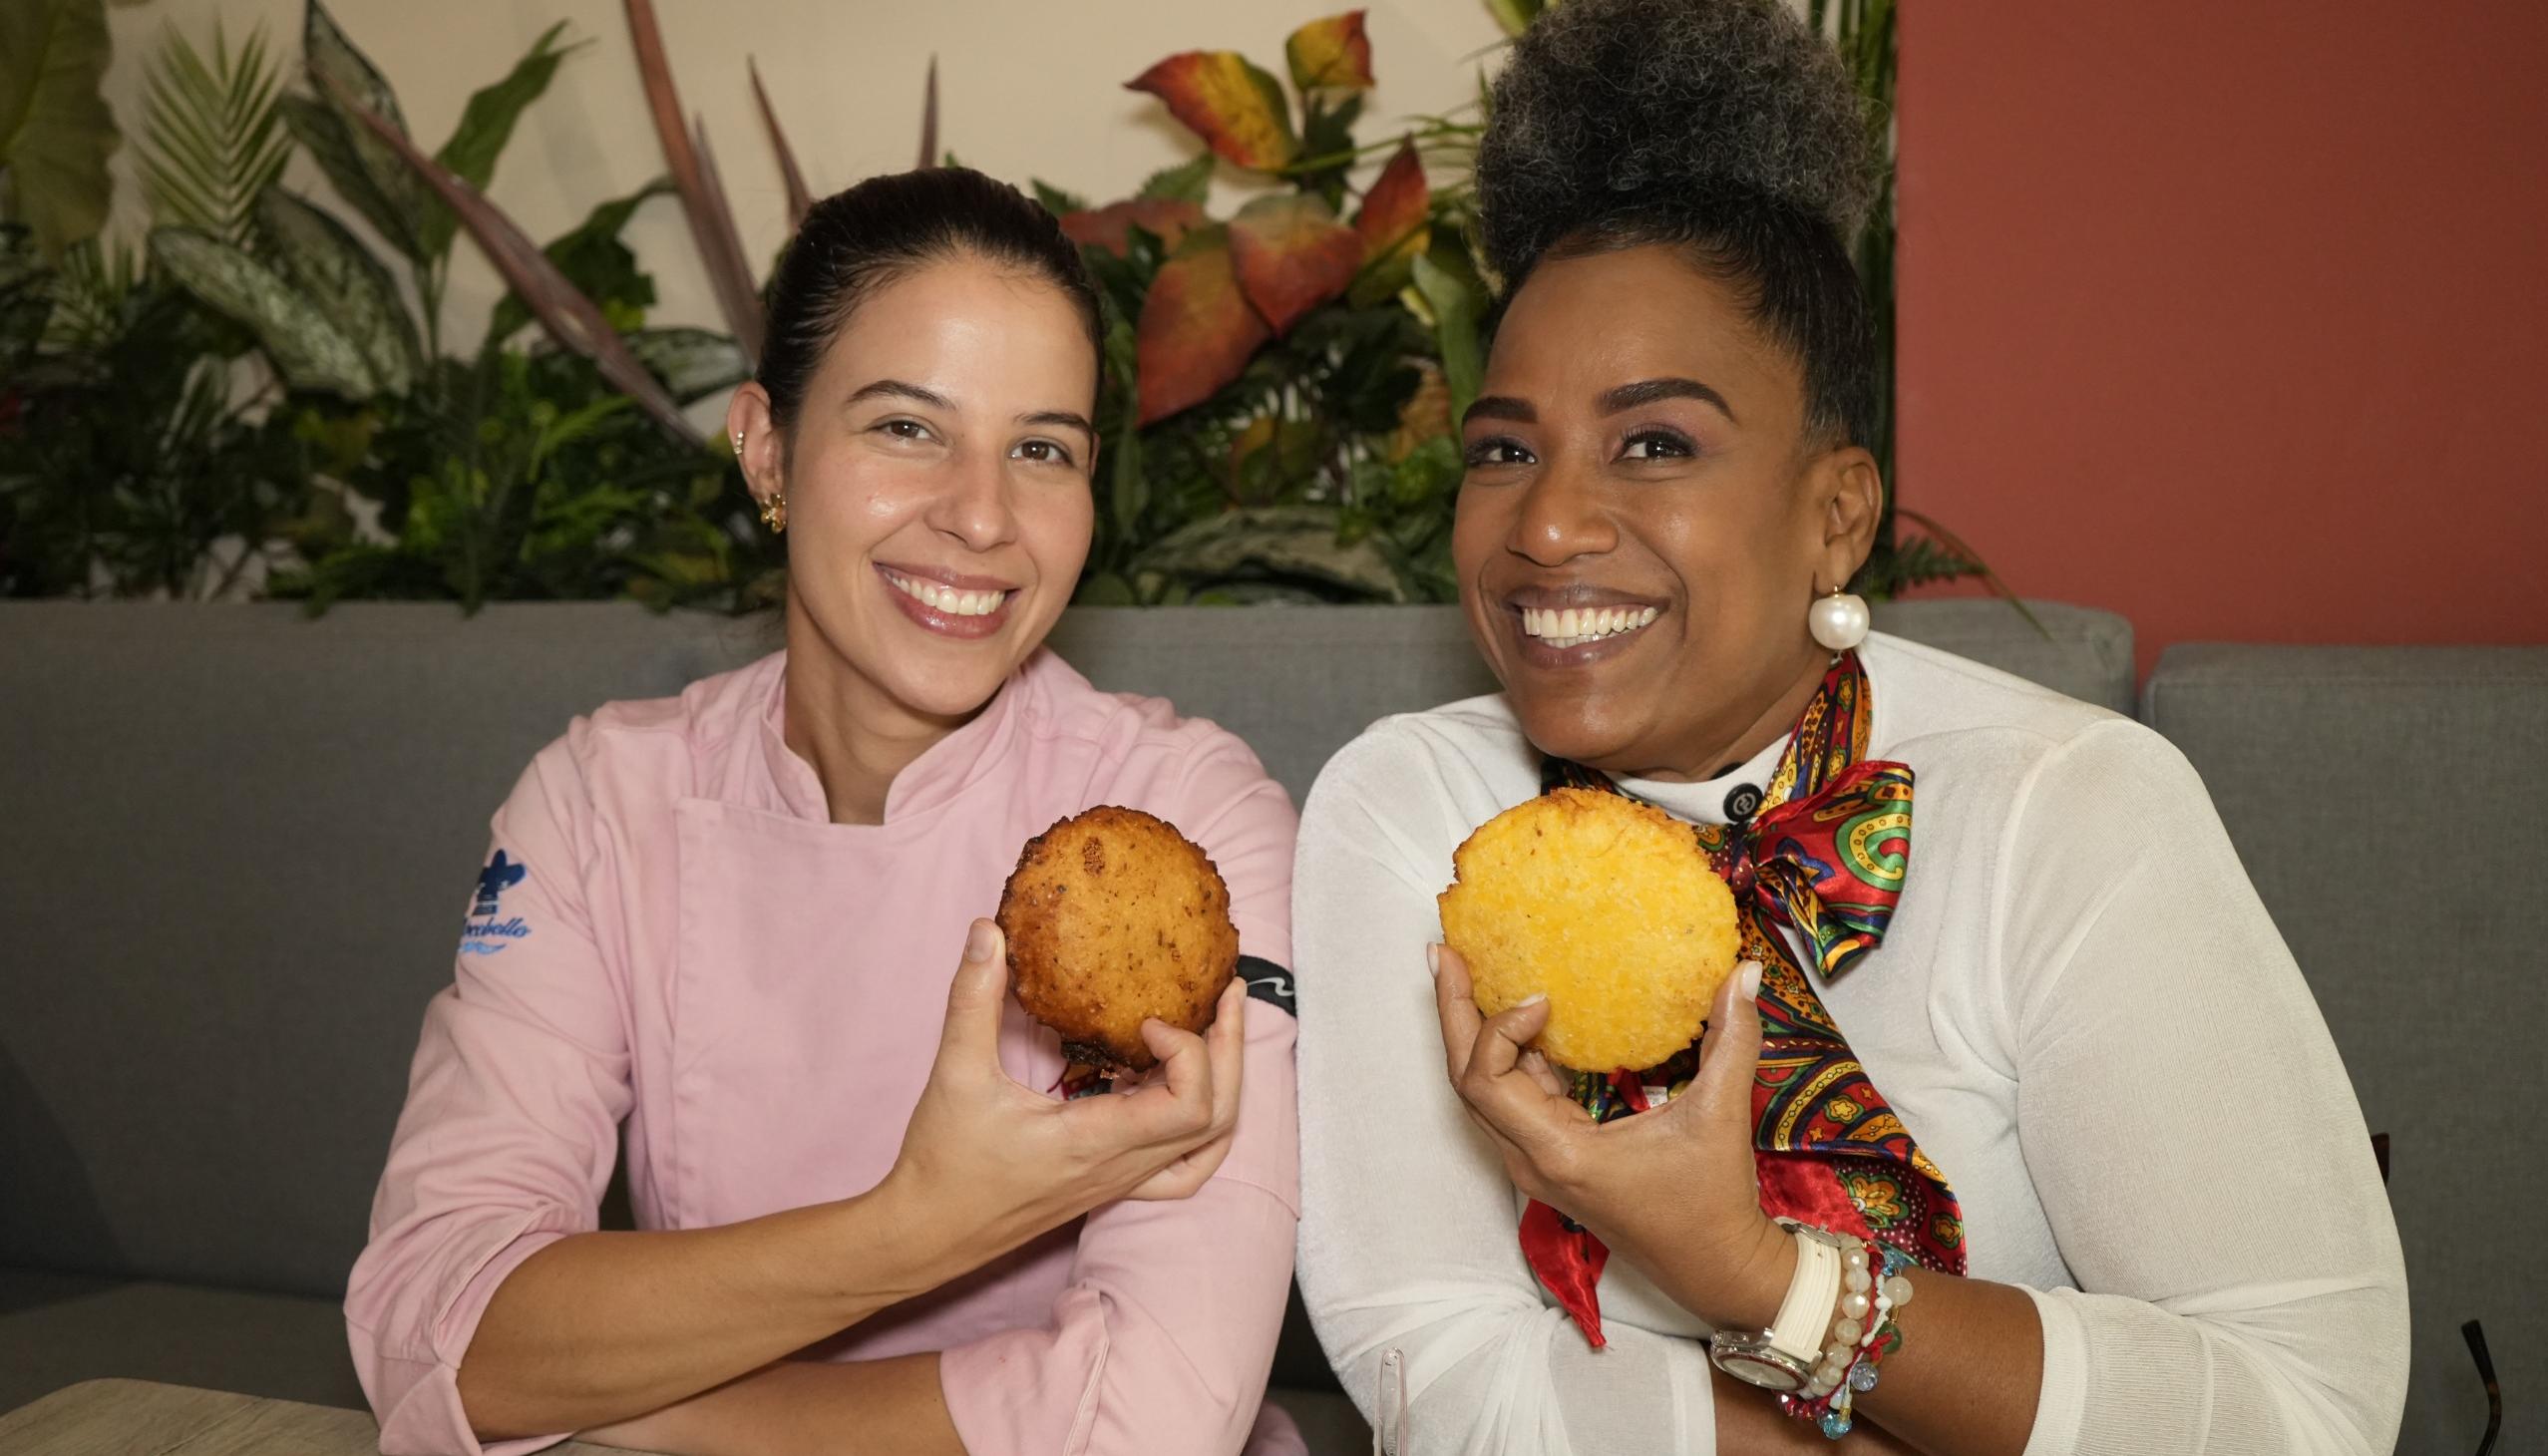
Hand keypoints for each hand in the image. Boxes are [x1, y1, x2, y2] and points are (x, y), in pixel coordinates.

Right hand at [881, 919, 1247, 1280]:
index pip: (1190, 1106)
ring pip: (1208, 1142)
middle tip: (1225, 994)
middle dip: (1229, 1049)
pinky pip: (1184, 1168)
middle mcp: (1122, 1167)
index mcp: (1095, 1141)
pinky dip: (1203, 1128)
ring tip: (1216, 1029)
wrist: (929, 1232)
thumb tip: (987, 932)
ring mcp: (1123, 1181)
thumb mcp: (955, 1075)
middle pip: (1217, 1117)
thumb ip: (973, 1000)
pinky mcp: (1113, 1186)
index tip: (1149, 1019)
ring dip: (1223, 1082)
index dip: (1189, 1052)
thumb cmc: (944, 1163)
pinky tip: (1183, 1092)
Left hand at [1433, 944, 1792, 1330]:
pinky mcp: (1551, 1157)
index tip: (1543, 997)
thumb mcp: (1722, 1116)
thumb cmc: (1712, 1202)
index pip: (1486, 1082)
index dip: (1499, 1030)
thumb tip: (1746, 971)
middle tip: (1446, 952)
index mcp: (1559, 1153)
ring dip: (1474, 1033)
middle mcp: (1533, 1160)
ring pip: (1482, 1091)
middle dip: (1455, 1012)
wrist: (1713, 1268)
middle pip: (1466, 1081)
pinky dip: (1508, 1054)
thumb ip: (1733, 1039)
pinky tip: (1521, 1017)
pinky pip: (1512, 1099)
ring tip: (1468, 972)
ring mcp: (1536, 1162)